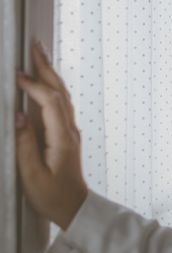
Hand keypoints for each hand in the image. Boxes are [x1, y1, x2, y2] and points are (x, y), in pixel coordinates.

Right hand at [15, 40, 87, 229]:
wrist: (74, 207)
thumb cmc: (52, 196)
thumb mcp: (31, 176)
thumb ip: (24, 144)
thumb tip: (17, 115)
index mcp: (62, 138)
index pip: (50, 102)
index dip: (34, 86)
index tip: (16, 74)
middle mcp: (69, 129)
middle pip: (60, 91)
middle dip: (46, 66)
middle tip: (34, 44)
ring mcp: (70, 130)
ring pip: (62, 95)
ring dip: (50, 73)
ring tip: (38, 54)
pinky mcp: (65, 134)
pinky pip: (60, 103)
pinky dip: (51, 86)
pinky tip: (44, 81)